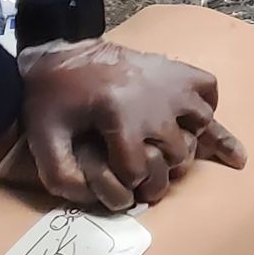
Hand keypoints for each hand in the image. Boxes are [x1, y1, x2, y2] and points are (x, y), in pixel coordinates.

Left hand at [0, 39, 246, 211]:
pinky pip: (208, 88)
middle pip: (177, 153)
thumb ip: (61, 175)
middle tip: (146, 177)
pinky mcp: (174, 67)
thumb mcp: (44, 139)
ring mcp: (169, 80)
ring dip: (189, 141)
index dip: (128, 184)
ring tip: (172, 153)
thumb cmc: (51, 98)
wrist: (59, 55)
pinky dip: (207, 105)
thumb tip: (92, 199)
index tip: (118, 181)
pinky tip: (194, 120)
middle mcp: (153, 99)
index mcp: (121, 116)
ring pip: (201, 123)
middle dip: (161, 173)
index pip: (140, 171)